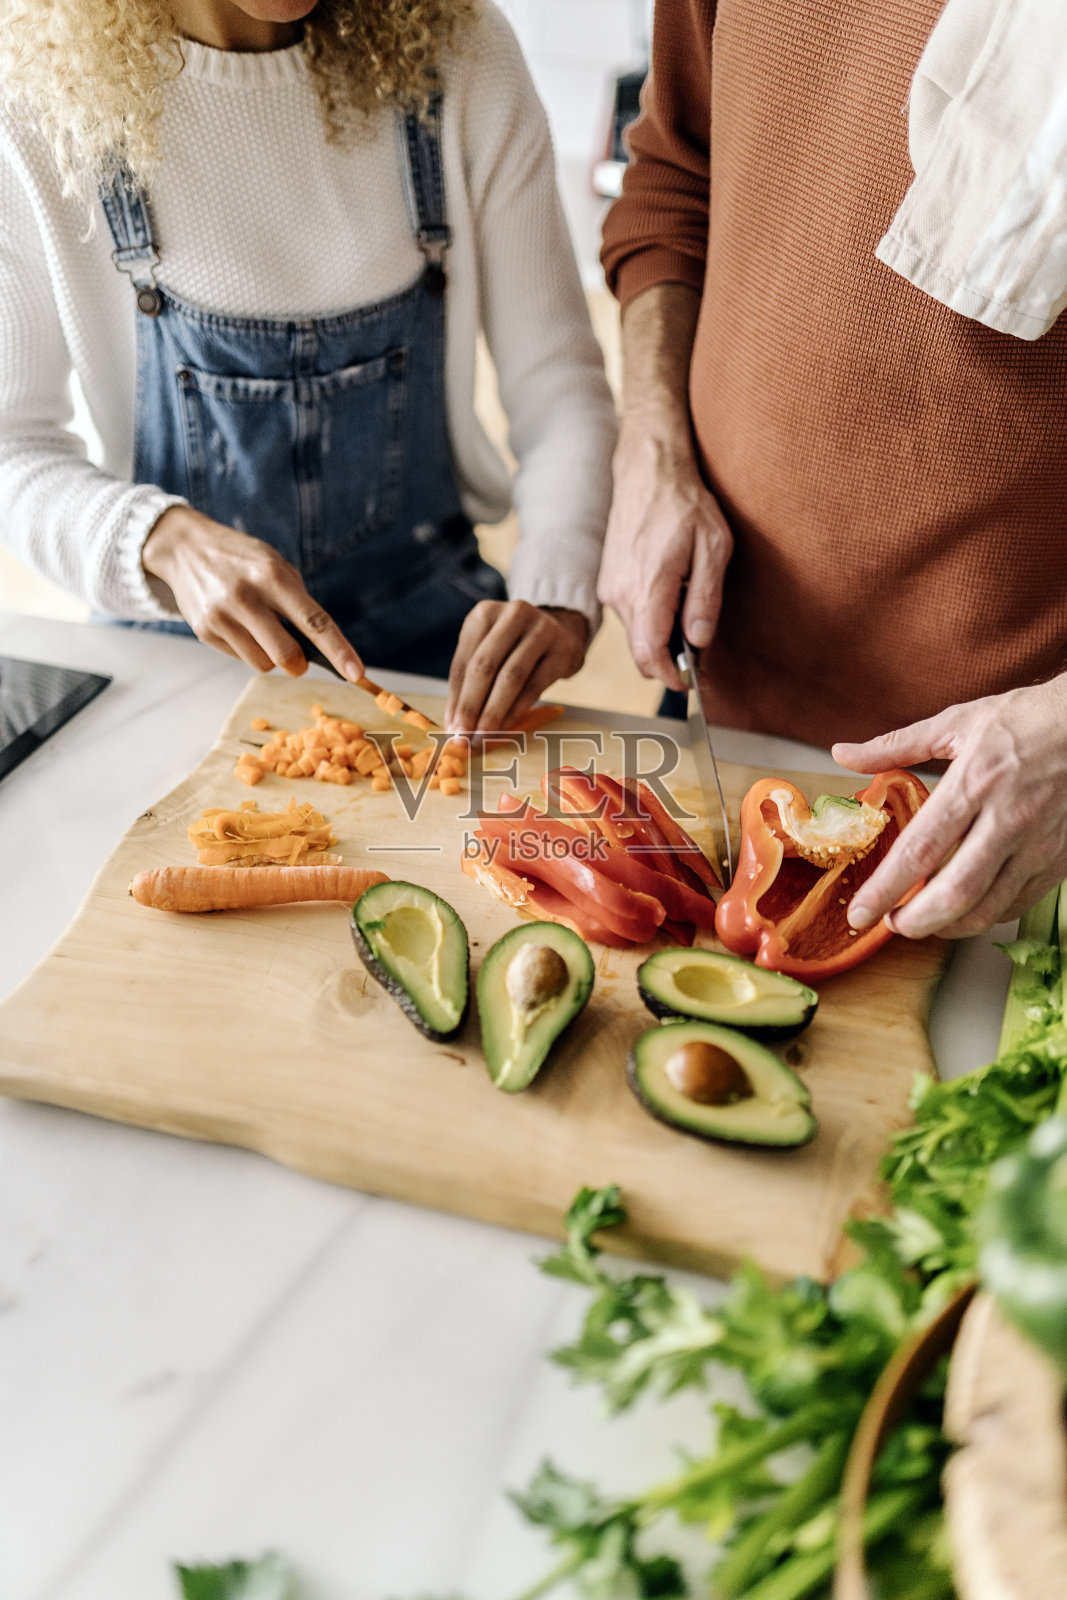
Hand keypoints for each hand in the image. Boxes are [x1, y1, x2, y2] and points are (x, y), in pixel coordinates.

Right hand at [142, 506, 362, 681]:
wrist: (185, 547)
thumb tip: (318, 648)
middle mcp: (246, 597)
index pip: (314, 622)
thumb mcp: (274, 565)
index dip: (339, 651)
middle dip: (299, 663)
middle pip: (287, 656)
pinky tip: (236, 624)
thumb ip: (297, 602)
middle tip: (299, 657)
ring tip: (259, 630)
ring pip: (263, 664)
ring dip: (270, 657)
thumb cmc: (241, 559)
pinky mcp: (205, 631)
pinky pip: (239, 658)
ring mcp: (222, 616)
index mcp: (273, 576)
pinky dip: (246, 649)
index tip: (356, 674)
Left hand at [445, 600, 587, 732]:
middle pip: (485, 666)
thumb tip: (454, 722)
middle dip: (471, 705)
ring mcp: (541, 630)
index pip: (464, 661)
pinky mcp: (562, 649)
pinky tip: (506, 727)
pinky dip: (517, 709)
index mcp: (485, 613)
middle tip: (464, 735)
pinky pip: (535, 685)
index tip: (451, 726)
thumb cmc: (517, 645)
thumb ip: (471, 680)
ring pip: (511, 677)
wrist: (563, 629)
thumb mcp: (490, 650)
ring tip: (483, 735)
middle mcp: (513, 615)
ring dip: (494, 712)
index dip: (455, 697)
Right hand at [597, 424, 732, 692]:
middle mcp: (622, 593)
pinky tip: (672, 601)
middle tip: (701, 661)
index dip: (671, 677)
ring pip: (636, 636)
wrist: (648, 471)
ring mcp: (611, 588)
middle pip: (642, 652)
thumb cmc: (684, 504)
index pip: (651, 653)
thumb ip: (706, 598)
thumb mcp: (713, 548)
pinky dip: (651, 621)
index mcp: (648, 587)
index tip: (693, 683)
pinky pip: (630, 616)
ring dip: (661, 640)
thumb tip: (700, 641)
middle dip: (670, 663)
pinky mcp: (608, 582)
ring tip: (690, 622)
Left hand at [832, 675, 1066, 938]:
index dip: (885, 889)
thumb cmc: (1023, 720)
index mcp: (974, 783)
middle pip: (954, 893)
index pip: (920, 851)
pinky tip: (963, 910)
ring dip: (946, 927)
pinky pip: (1016, 904)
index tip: (859, 913)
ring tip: (921, 921)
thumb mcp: (956, 723)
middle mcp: (1007, 819)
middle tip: (889, 924)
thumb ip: (895, 746)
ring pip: (987, 908)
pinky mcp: (1058, 859)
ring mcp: (1037, 844)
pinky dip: (984, 916)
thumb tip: (842, 754)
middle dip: (914, 921)